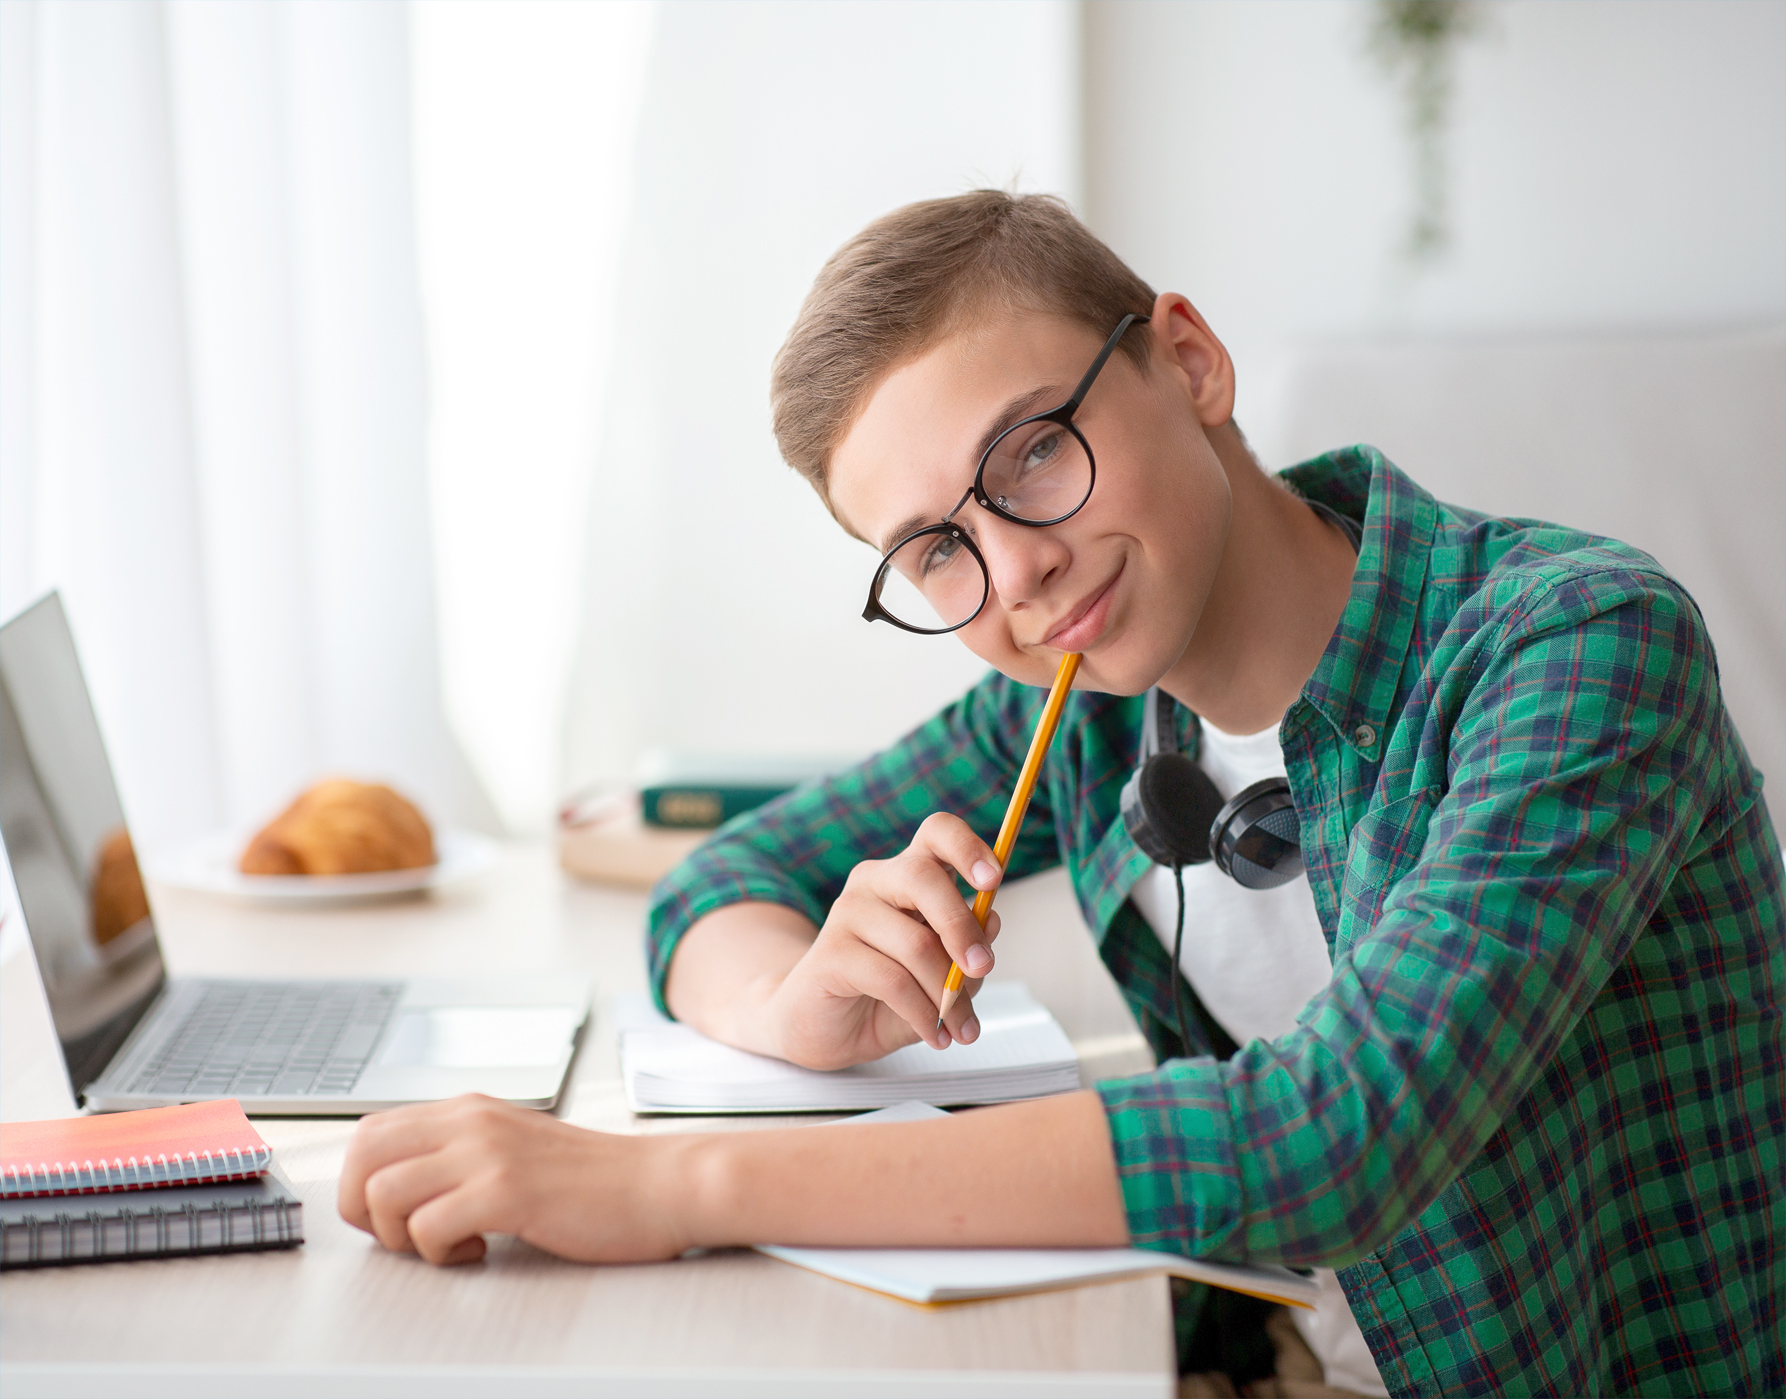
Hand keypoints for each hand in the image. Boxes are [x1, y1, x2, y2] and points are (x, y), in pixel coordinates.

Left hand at [338, 1095, 686, 1265]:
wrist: (657, 1184)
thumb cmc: (592, 1179)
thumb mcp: (516, 1145)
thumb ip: (464, 1151)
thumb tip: (401, 1185)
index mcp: (469, 1109)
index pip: (370, 1131)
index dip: (360, 1182)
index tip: (389, 1216)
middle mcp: (471, 1121)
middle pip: (363, 1155)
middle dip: (362, 1208)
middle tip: (403, 1235)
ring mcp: (488, 1153)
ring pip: (385, 1193)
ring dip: (402, 1237)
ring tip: (449, 1243)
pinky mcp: (507, 1190)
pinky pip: (429, 1226)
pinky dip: (441, 1253)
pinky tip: (480, 1250)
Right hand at [765, 812, 1002, 1068]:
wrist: (823, 1028)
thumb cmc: (886, 994)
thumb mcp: (942, 975)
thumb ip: (967, 951)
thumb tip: (992, 921)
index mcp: (908, 874)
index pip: (937, 832)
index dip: (968, 847)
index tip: (993, 879)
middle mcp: (875, 882)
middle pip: (923, 876)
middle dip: (961, 925)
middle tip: (983, 967)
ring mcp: (847, 913)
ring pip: (916, 942)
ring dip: (949, 994)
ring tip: (962, 1028)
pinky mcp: (830, 952)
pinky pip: (893, 980)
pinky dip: (923, 1014)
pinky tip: (935, 1034)